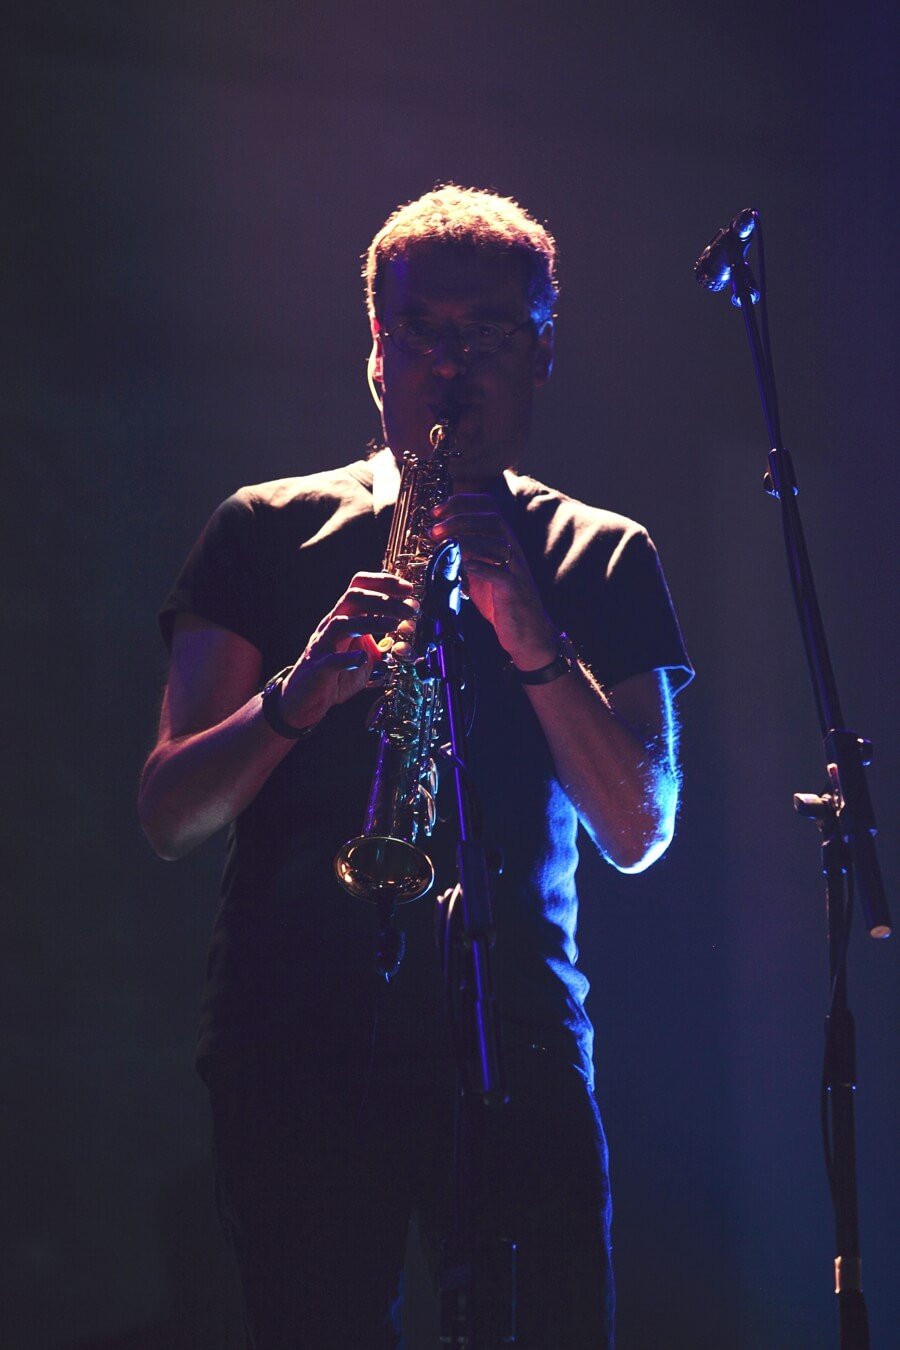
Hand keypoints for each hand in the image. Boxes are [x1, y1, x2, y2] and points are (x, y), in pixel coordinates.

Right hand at [279, 572, 418, 727]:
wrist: (306, 700)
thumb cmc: (336, 675)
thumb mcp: (366, 655)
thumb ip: (384, 644)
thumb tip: (407, 633)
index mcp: (344, 618)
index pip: (360, 587)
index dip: (383, 583)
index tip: (408, 589)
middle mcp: (332, 626)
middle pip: (353, 598)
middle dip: (384, 599)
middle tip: (409, 610)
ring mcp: (323, 645)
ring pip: (341, 623)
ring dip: (371, 622)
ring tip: (395, 625)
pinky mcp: (318, 668)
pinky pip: (331, 660)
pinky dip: (348, 658)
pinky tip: (363, 659)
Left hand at [430, 495, 557, 667]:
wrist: (527, 633)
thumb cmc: (501, 603)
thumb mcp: (479, 573)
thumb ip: (465, 555)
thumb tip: (442, 541)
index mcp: (503, 542)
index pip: (489, 507)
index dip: (462, 502)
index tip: (437, 511)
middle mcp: (512, 551)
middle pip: (492, 518)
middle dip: (459, 518)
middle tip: (434, 529)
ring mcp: (515, 569)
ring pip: (497, 540)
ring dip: (464, 538)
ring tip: (440, 543)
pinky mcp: (513, 590)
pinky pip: (500, 573)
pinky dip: (480, 566)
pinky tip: (463, 566)